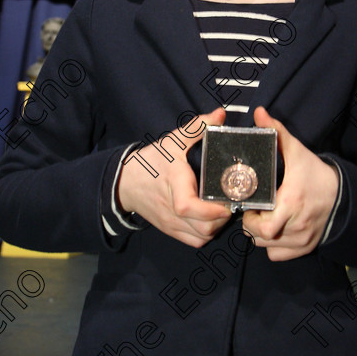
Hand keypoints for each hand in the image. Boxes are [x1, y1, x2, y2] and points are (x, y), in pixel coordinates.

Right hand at [117, 108, 231, 247]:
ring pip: (200, 237)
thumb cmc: (152, 160)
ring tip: (223, 210)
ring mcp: (171, 222)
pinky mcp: (170, 229)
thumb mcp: (173, 140)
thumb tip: (220, 114)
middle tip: (231, 202)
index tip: (228, 202)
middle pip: (202, 227)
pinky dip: (206, 234)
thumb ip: (197, 126)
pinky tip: (212, 219)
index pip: (188, 206)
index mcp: (173, 184)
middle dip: (222, 219)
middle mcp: (171, 209)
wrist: (125, 181)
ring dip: (216, 227)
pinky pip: (194, 241)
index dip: (211, 210)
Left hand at [242, 107, 338, 260]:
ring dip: (260, 234)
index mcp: (291, 203)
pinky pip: (277, 255)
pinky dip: (272, 245)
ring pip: (266, 246)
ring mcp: (301, 240)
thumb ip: (277, 132)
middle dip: (252, 224)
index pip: (261, 225)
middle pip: (259, 236)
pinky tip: (275, 229)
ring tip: (264, 217)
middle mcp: (296, 226)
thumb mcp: (298, 151)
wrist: (342, 195)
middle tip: (255, 210)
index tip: (250, 204)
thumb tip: (259, 113)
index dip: (250, 217)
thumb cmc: (316, 174)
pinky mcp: (305, 248)